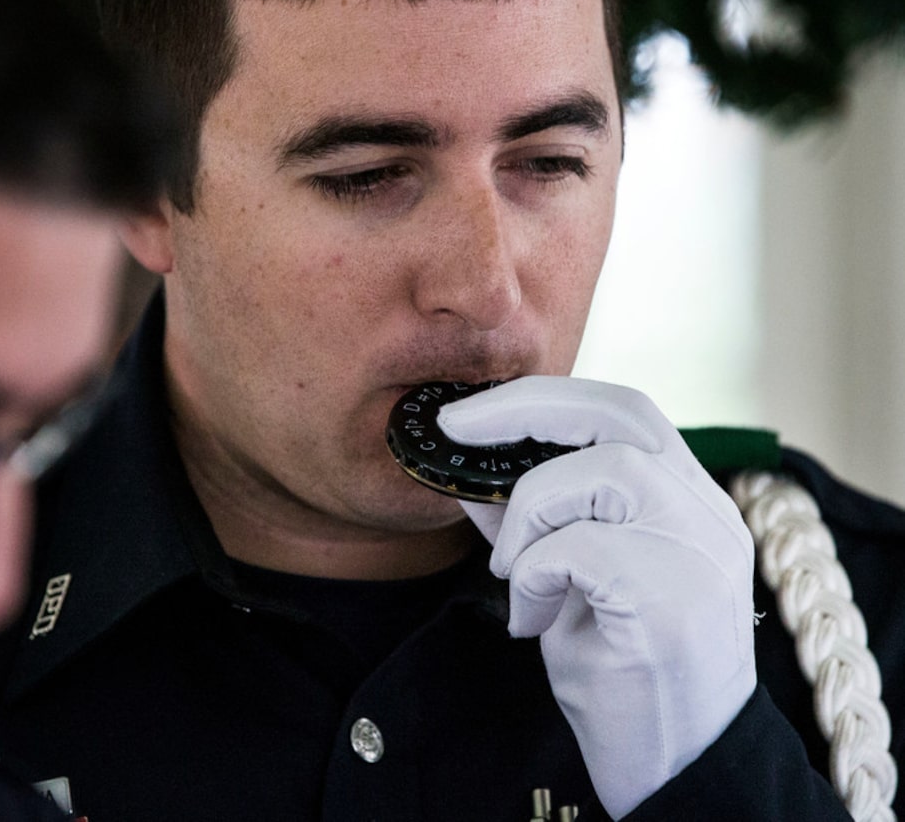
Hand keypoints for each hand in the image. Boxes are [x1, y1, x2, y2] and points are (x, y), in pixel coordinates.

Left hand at [438, 376, 756, 818]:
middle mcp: (708, 514)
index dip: (544, 397)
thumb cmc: (625, 672)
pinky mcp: (675, 598)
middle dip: (521, 409)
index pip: (624, 411)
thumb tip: (470, 474)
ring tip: (514, 570)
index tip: (471, 411)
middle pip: (619, 414)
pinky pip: (578, 547)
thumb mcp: (568, 582)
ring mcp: (700, 552)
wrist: (674, 767)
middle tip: (457, 432)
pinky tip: (533, 619)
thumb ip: (532, 522)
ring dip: (528, 513)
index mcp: (689, 501)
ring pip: (599, 471)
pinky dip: (533, 574)